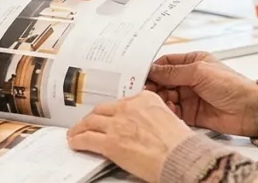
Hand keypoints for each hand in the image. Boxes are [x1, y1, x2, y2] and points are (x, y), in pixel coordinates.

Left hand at [67, 91, 192, 182]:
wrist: (182, 158)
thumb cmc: (181, 144)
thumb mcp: (170, 118)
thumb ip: (153, 116)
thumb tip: (147, 123)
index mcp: (145, 99)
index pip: (120, 102)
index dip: (110, 110)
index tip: (106, 114)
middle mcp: (129, 108)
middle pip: (102, 110)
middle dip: (92, 117)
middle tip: (87, 122)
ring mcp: (118, 124)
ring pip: (91, 122)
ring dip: (80, 127)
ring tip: (76, 132)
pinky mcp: (111, 143)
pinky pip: (87, 139)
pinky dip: (78, 140)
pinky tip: (75, 143)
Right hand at [146, 51, 257, 137]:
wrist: (250, 111)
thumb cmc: (231, 85)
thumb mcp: (199, 72)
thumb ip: (173, 72)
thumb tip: (152, 69)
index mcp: (193, 62)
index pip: (166, 63)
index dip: (153, 68)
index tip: (139, 73)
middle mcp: (190, 79)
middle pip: (163, 81)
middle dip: (153, 85)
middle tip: (143, 89)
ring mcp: (190, 96)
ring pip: (166, 96)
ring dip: (160, 98)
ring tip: (157, 100)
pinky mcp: (191, 114)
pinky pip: (173, 112)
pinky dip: (168, 111)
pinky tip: (168, 109)